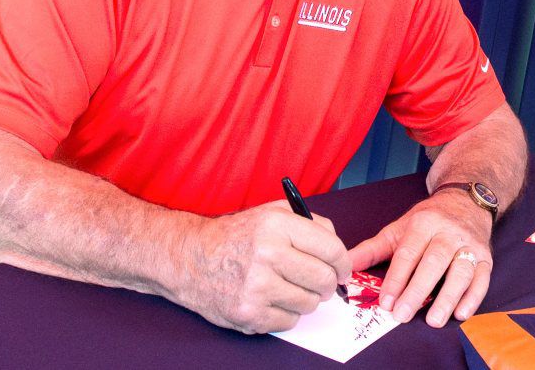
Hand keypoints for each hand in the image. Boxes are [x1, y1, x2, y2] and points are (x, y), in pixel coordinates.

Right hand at [173, 201, 351, 334]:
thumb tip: (338, 246)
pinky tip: (274, 299)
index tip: (343, 269)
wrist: (191, 258)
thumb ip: (310, 223)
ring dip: (307, 299)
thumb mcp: (272, 213)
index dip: (344, 262)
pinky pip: (289, 321)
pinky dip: (288, 313)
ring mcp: (257, 287)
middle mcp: (268, 254)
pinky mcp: (249, 314)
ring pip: (309, 303)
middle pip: (323, 279)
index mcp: (277, 226)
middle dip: (329, 284)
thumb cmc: (236, 235)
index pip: (331, 248)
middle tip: (324, 283)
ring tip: (293, 288)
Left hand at [348, 189, 492, 326]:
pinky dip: (473, 297)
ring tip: (433, 320)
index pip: (408, 252)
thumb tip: (345, 265)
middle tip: (402, 315)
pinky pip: (482, 277)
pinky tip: (461, 314)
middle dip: (417, 290)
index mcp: (423, 223)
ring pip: (461, 270)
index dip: (396, 279)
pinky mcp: (486, 256)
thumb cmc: (428, 220)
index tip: (386, 302)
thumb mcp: (398, 228)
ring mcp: (469, 244)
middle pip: (434, 262)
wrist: (465, 201)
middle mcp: (448, 232)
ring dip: (448, 297)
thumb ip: (372, 249)